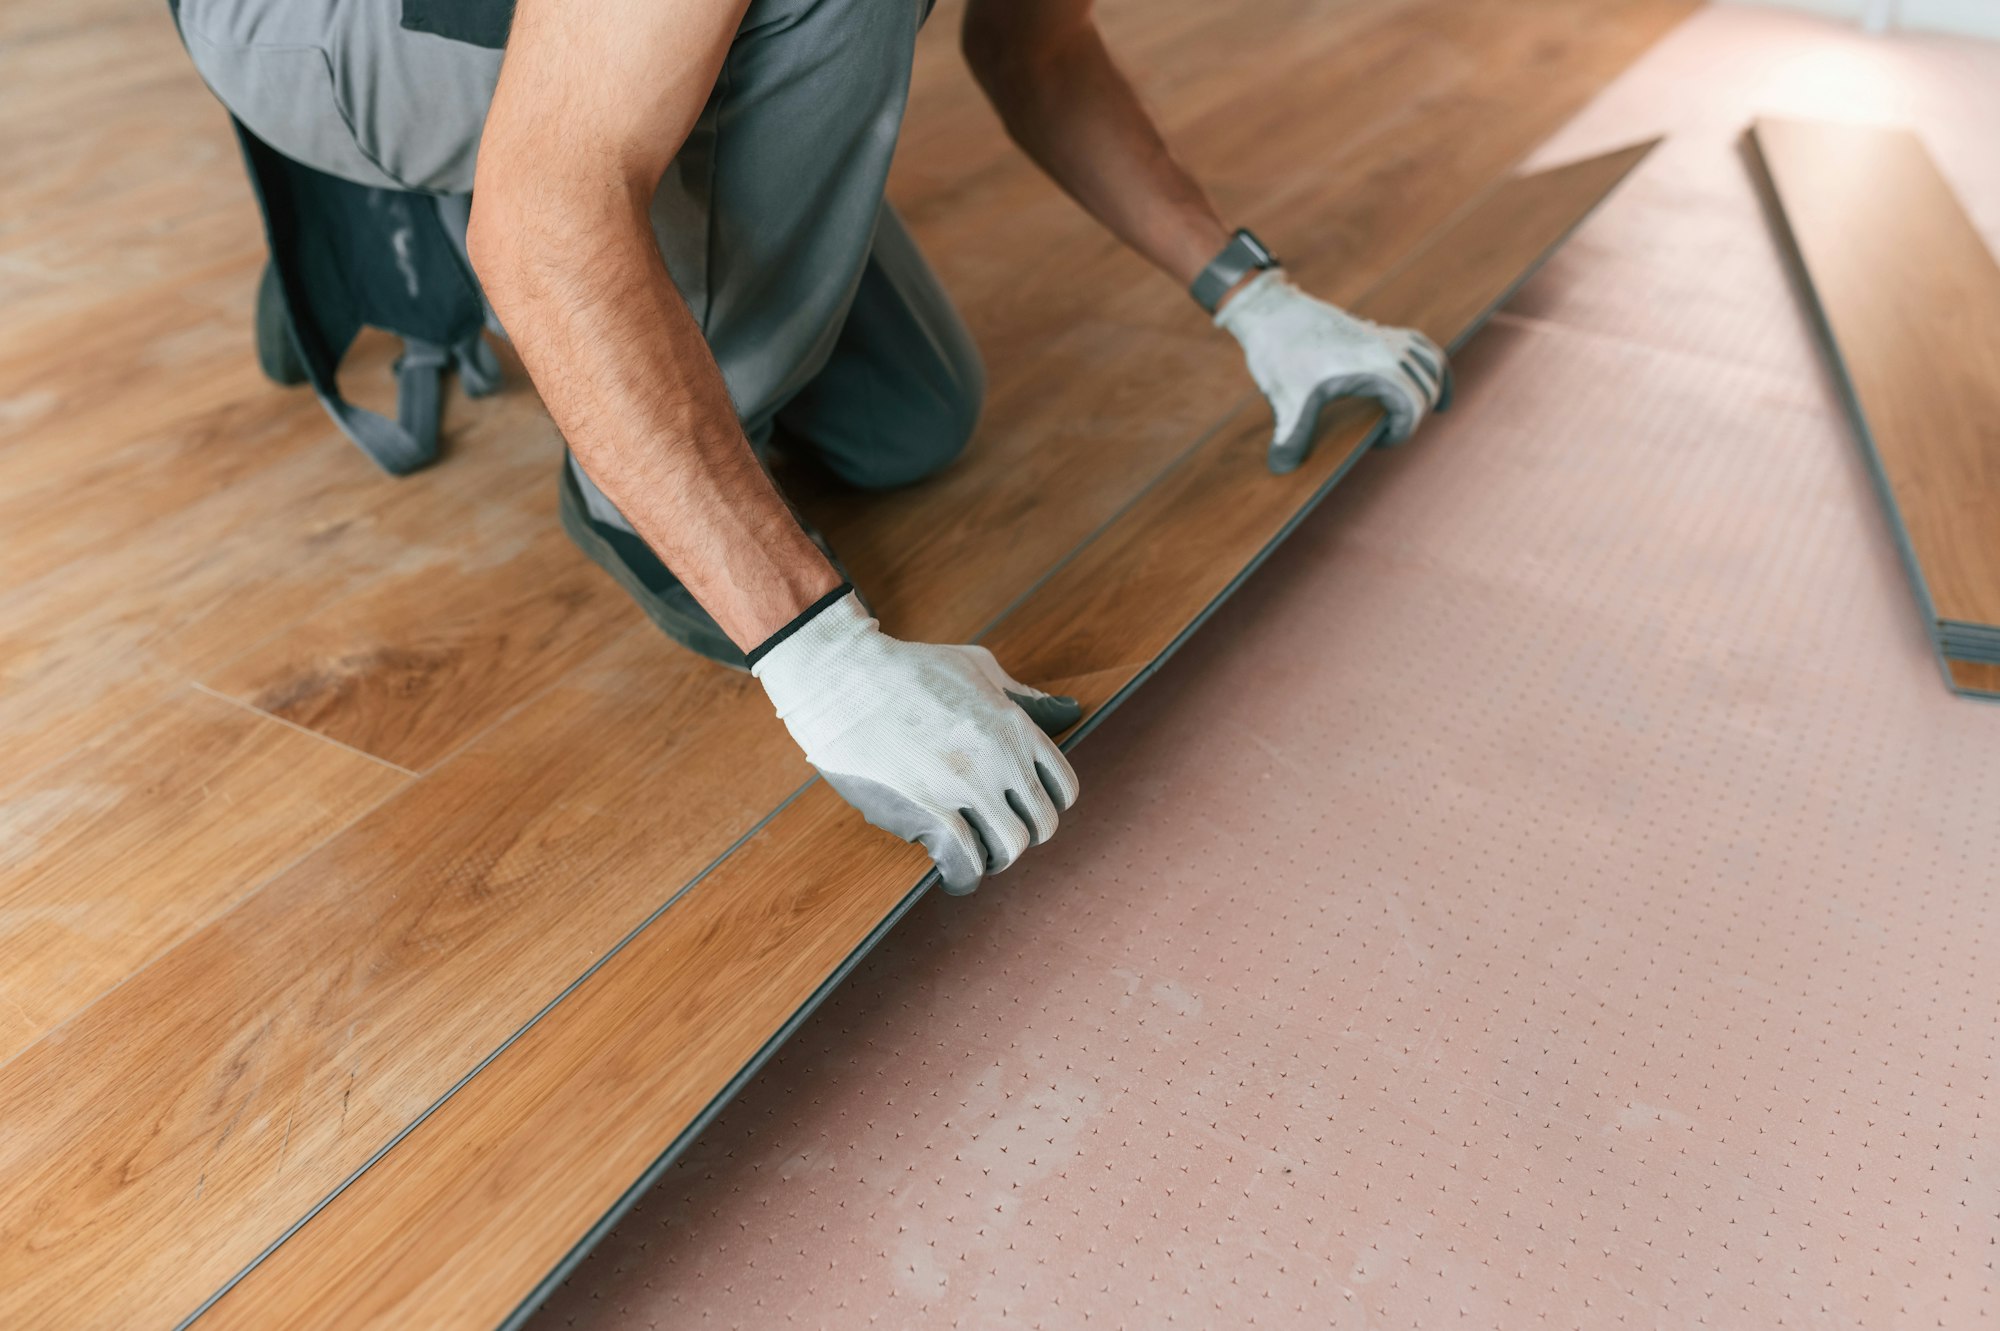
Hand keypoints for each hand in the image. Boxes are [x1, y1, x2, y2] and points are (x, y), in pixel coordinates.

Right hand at [752, 592, 1080, 893]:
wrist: (842, 677)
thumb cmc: (908, 669)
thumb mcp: (978, 668)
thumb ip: (1025, 696)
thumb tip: (1071, 709)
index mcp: (1014, 725)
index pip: (1063, 787)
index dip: (1043, 806)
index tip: (1019, 810)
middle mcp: (1000, 757)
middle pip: (1041, 825)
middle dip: (1020, 835)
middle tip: (991, 834)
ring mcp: (967, 786)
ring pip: (1010, 849)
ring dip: (993, 859)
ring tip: (971, 854)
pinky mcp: (930, 812)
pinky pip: (966, 865)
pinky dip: (962, 878)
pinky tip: (949, 872)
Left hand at [1216, 270, 1450, 472]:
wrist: (1273, 310)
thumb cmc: (1281, 353)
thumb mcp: (1287, 398)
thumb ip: (1291, 436)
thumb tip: (1281, 468)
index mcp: (1376, 366)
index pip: (1413, 407)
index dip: (1401, 433)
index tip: (1375, 443)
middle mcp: (1390, 348)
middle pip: (1427, 387)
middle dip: (1415, 416)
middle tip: (1386, 433)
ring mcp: (1386, 335)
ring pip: (1432, 362)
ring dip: (1434, 387)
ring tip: (1436, 409)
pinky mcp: (1378, 330)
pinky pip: (1420, 345)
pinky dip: (1430, 362)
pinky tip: (1429, 377)